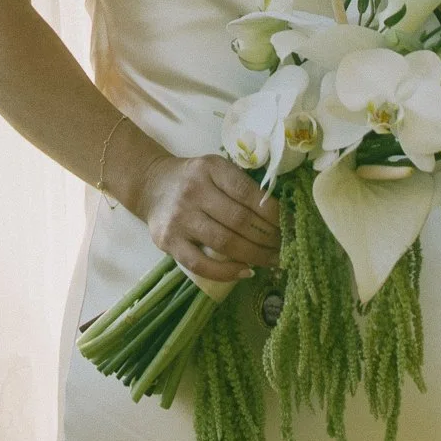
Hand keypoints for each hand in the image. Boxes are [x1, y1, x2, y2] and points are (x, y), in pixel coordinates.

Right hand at [110, 137, 280, 280]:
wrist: (151, 185)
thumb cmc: (194, 179)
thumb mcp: (216, 169)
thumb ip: (241, 185)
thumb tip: (280, 215)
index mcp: (210, 168)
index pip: (248, 193)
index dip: (273, 213)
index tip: (289, 226)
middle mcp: (193, 190)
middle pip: (240, 221)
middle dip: (269, 238)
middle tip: (285, 247)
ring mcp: (179, 218)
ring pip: (224, 243)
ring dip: (254, 256)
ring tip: (272, 261)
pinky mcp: (168, 241)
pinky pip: (201, 264)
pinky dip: (227, 272)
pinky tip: (246, 271)